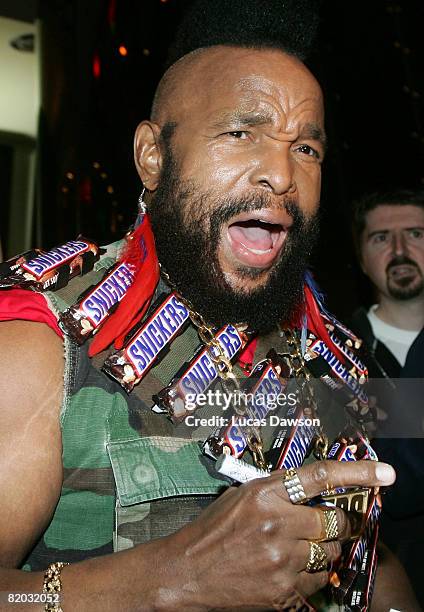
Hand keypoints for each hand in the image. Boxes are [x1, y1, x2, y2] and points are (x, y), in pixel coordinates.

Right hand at [152, 460, 395, 610]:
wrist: (187, 571)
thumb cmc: (214, 529)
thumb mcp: (243, 495)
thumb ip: (280, 491)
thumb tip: (317, 491)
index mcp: (265, 493)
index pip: (321, 476)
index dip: (358, 473)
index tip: (385, 473)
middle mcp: (277, 524)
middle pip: (335, 521)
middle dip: (339, 523)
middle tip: (334, 524)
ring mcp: (281, 560)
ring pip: (329, 554)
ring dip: (323, 550)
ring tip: (300, 548)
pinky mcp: (283, 590)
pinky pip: (317, 581)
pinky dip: (310, 575)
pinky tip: (289, 569)